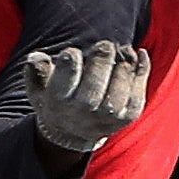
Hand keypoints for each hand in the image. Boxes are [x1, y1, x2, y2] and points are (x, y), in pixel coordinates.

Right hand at [23, 37, 154, 160]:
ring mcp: (109, 116)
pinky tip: (139, 54)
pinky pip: (139, 90)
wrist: (73, 133)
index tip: (72, 53)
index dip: (71, 58)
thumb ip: (36, 71)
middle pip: (96, 81)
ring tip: (122, 49)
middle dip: (101, 57)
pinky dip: (142, 68)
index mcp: (59, 103)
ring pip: (120, 84)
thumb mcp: (38, 89)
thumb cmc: (56, 101)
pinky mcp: (129, 116)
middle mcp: (85, 112)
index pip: (66, 76)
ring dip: (124, 61)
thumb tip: (36, 57)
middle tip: (104, 45)